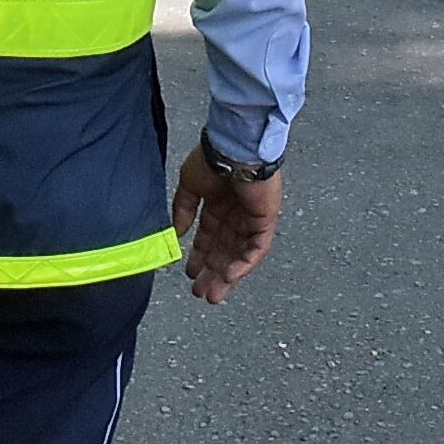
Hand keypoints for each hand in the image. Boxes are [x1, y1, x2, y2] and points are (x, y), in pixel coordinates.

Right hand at [169, 142, 280, 303]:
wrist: (233, 148)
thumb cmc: (211, 159)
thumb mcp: (189, 186)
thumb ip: (183, 210)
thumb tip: (178, 233)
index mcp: (217, 205)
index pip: (208, 237)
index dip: (199, 257)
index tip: (189, 273)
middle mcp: (234, 214)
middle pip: (223, 251)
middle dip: (212, 273)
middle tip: (200, 292)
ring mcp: (251, 218)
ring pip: (239, 255)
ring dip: (227, 276)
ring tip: (213, 294)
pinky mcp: (265, 220)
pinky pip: (257, 249)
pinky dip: (244, 265)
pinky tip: (230, 277)